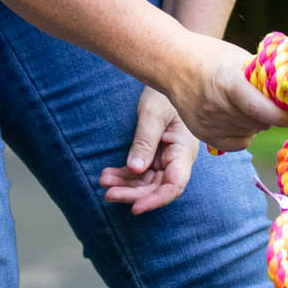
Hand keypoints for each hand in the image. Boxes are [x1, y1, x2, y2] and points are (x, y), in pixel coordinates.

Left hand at [98, 89, 198, 213]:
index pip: (174, 185)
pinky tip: (108, 174)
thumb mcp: (153, 115)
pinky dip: (124, 175)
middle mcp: (177, 159)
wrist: (169, 80)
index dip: (156, 200)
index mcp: (183, 151)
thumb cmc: (165, 94)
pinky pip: (140, 172)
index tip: (135, 208)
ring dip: (125, 185)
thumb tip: (136, 169)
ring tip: (103, 180)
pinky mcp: (155, 154)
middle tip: (108, 193)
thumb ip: (145, 142)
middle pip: (157, 187)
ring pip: (146, 182)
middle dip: (133, 194)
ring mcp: (166, 158)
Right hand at [162, 33, 287, 153]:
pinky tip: (242, 119)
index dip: (282, 116)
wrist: (173, 64)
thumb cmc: (211, 56)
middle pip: (258, 122)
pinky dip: (246, 134)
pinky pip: (237, 144)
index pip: (262, 109)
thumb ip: (262, 78)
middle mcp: (217, 106)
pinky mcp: (203, 134)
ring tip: (251, 105)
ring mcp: (209, 123)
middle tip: (276, 105)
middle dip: (273, 116)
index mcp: (228, 83)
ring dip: (258, 123)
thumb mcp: (239, 58)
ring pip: (250, 133)